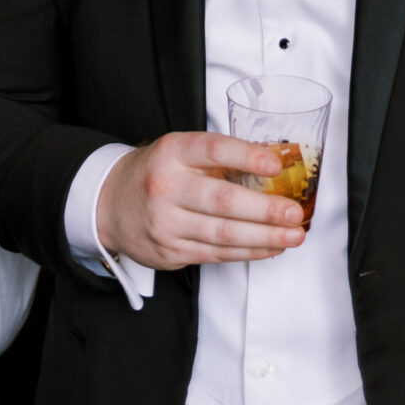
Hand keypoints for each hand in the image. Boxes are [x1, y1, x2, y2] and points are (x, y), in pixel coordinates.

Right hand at [95, 131, 305, 270]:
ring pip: (223, 234)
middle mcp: (166, 187)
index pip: (212, 150)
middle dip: (264, 210)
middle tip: (294, 213)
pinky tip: (271, 247)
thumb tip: (276, 166)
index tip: (276, 163)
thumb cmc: (158, 173)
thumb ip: (220, 157)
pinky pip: (216, 254)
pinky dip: (249, 252)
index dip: (246, 156)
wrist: (110, 204)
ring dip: (265, 237)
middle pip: (222, 201)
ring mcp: (166, 224)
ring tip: (293, 236)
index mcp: (172, 153)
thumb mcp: (180, 151)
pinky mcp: (170, 252)